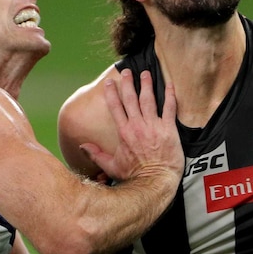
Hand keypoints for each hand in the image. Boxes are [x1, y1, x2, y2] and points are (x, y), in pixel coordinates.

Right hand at [81, 68, 182, 183]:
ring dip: (147, 85)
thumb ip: (96, 154)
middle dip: (128, 83)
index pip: (115, 107)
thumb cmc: (134, 176)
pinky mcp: (169, 129)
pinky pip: (170, 108)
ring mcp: (154, 126)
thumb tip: (82, 146)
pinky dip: (171, 95)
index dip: (112, 93)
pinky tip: (170, 85)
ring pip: (149, 100)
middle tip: (127, 72)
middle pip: (131, 99)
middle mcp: (137, 126)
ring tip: (145, 73)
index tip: (110, 82)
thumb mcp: (111, 166)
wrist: (155, 181)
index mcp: (124, 132)